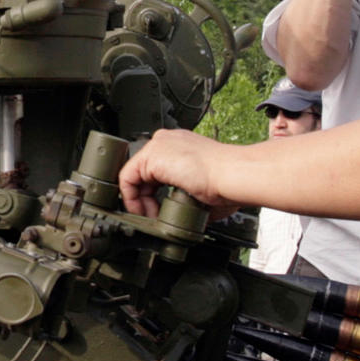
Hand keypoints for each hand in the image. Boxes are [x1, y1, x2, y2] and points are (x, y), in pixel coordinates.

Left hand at [119, 129, 235, 218]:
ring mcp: (159, 146)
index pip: (155, 173)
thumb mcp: (204, 188)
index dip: (153, 197)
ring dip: (138, 202)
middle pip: (143, 175)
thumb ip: (191, 196)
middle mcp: (168, 142)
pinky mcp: (152, 156)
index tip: (159, 213)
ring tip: (150, 218)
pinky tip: (142, 212)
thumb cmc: (228, 182)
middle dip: (145, 200)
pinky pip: (127, 178)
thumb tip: (189, 214)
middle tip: (154, 218)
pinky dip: (130, 199)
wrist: (233, 175)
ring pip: (134, 177)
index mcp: (183, 148)